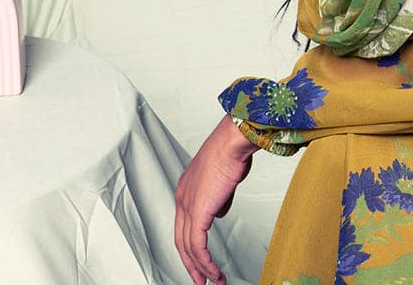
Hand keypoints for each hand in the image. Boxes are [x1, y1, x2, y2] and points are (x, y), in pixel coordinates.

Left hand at [174, 114, 254, 283]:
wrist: (231, 143)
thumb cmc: (231, 153)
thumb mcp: (222, 179)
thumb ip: (217, 198)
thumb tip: (218, 212)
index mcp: (185, 191)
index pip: (183, 226)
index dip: (190, 247)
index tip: (199, 261)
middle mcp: (181, 199)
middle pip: (181, 241)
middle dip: (191, 265)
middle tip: (201, 281)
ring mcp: (187, 206)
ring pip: (189, 247)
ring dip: (201, 269)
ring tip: (214, 281)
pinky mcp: (197, 212)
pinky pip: (198, 246)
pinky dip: (205, 263)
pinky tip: (214, 272)